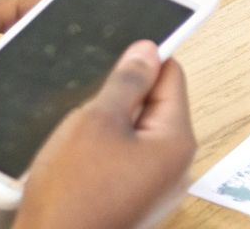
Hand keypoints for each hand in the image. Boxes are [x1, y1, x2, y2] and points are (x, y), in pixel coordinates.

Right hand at [17, 42, 195, 228]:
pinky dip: (106, 148)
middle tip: (88, 96)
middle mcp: (176, 166)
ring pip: (138, 132)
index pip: (172, 77)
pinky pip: (127, 158)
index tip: (115, 52)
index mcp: (176, 142)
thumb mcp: (96, 121)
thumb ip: (127, 82)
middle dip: (124, 94)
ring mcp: (156, 187)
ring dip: (112, 122)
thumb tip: (148, 50)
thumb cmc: (72, 192)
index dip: (144, 60)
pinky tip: (79, 154)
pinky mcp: (135, 200)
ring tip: (80, 129)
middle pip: (157, 106)